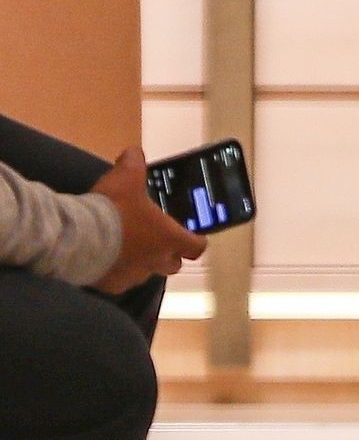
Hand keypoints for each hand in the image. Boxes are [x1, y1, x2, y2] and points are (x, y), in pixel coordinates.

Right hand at [90, 147, 206, 293]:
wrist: (80, 238)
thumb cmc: (114, 208)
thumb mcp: (126, 175)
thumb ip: (134, 161)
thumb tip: (134, 153)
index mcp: (168, 238)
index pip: (196, 246)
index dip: (196, 240)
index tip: (191, 234)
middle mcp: (156, 261)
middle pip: (173, 264)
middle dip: (168, 254)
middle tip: (155, 238)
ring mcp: (133, 277)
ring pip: (145, 272)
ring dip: (140, 261)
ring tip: (124, 245)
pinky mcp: (111, 286)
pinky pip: (119, 279)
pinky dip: (116, 270)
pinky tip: (104, 256)